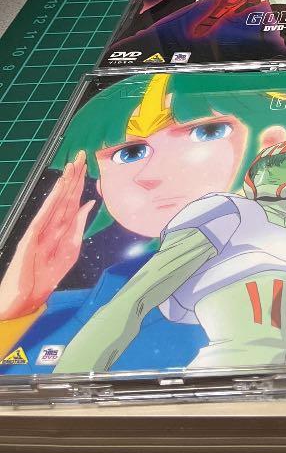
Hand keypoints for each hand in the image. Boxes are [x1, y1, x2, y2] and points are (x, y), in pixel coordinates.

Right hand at [0, 152, 95, 320]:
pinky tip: (58, 190)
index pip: (73, 199)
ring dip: (64, 184)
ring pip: (55, 202)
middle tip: (82, 155)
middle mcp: (51, 224)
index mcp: (61, 227)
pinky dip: (51, 203)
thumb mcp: (71, 249)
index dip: (80, 182)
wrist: (28, 297)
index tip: (87, 164)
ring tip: (72, 166)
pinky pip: (43, 217)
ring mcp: (40, 230)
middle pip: (65, 196)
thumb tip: (89, 203)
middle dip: (74, 176)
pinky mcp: (31, 238)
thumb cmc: (48, 275)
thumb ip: (79, 226)